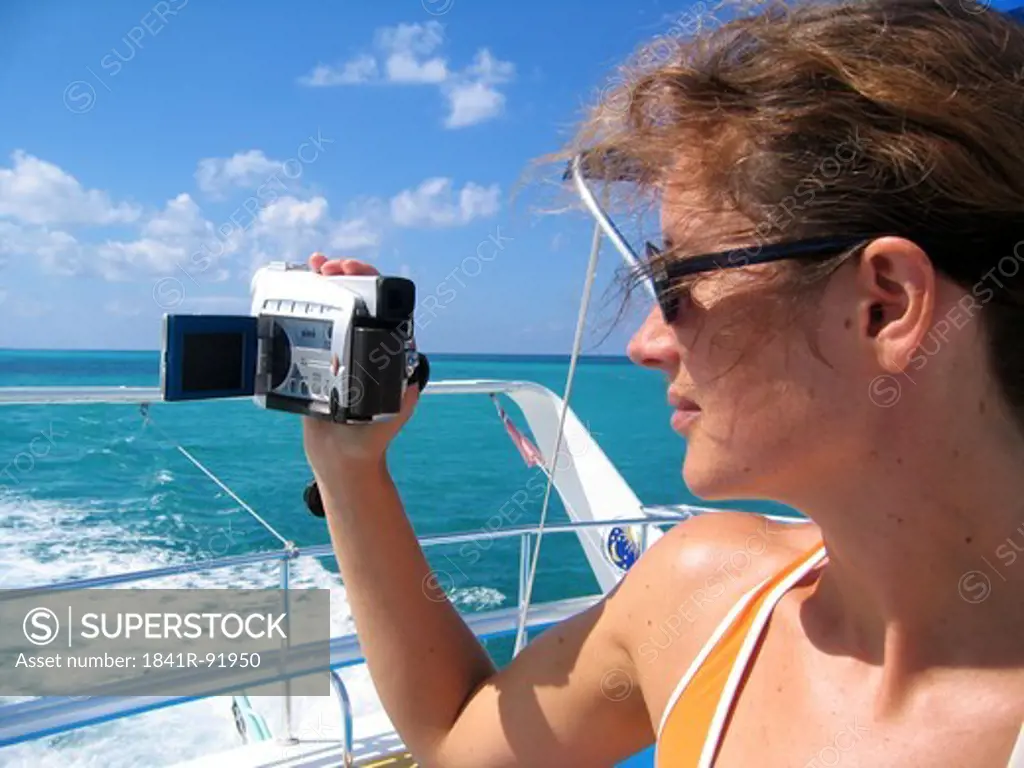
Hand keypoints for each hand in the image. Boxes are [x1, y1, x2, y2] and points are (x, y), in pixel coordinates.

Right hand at [302, 253, 421, 479]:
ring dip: (321, 283)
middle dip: (344, 274)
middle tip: (327, 267)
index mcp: (386, 350)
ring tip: (311, 267)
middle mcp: (364, 344)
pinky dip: (301, 305)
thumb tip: (406, 369)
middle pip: (356, 298)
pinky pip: (309, 328)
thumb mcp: (391, 412)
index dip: (370, 280)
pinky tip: (293, 288)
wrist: (342, 460)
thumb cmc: (372, 437)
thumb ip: (401, 392)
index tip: (352, 272)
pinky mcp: (315, 361)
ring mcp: (339, 349)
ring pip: (332, 307)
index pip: (383, 304)